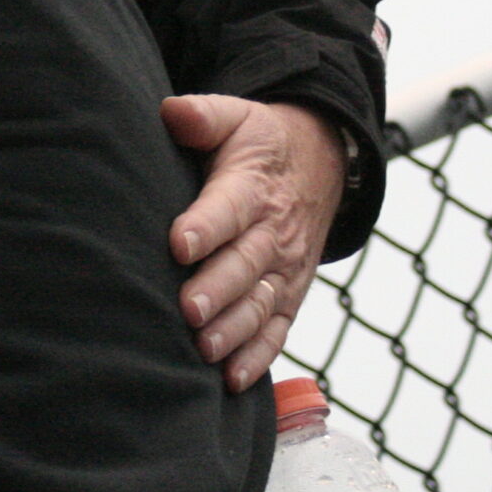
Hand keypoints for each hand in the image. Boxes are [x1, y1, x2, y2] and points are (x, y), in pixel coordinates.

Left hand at [161, 95, 346, 390]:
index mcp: (253, 187)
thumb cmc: (258, 143)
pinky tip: (233, 380)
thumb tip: (172, 112)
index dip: (205, 226)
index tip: (178, 243)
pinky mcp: (289, 294)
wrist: (320, 162)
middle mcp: (273, 233)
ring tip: (204, 349)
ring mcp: (284, 268)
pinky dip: (258, 357)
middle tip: (187, 309)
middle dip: (217, 288)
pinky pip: (278, 329)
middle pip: (245, 264)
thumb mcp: (236, 116)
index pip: (229, 208)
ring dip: (234, 329)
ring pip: (261, 303)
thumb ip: (203, 115)